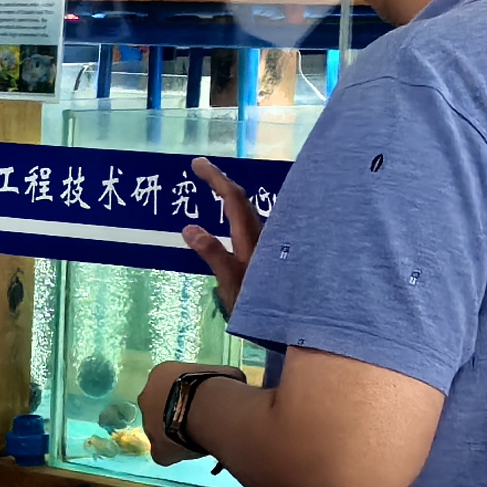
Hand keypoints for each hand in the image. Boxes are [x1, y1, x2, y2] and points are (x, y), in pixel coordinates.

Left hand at [136, 360, 230, 463]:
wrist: (209, 408)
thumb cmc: (217, 385)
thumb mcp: (224, 374)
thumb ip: (222, 379)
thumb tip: (233, 383)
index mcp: (160, 374)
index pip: (171, 387)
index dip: (188, 397)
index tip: (203, 402)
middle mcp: (147, 398)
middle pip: (161, 410)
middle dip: (179, 415)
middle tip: (200, 420)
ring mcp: (148, 425)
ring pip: (162, 433)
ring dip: (178, 434)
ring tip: (203, 436)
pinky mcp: (156, 449)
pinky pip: (166, 454)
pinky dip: (179, 454)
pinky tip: (197, 450)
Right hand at [181, 155, 262, 317]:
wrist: (298, 323)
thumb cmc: (262, 304)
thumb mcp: (231, 281)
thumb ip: (212, 254)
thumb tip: (189, 228)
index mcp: (251, 236)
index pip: (233, 197)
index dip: (215, 178)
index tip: (197, 163)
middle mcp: (265, 234)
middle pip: (242, 201)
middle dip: (221, 183)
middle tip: (202, 173)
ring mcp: (272, 244)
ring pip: (251, 213)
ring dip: (233, 199)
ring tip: (215, 192)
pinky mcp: (275, 254)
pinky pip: (255, 225)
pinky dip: (240, 216)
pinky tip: (236, 224)